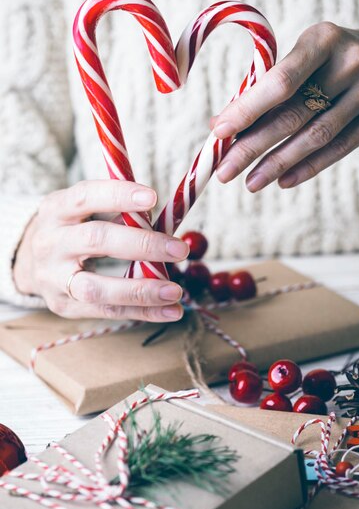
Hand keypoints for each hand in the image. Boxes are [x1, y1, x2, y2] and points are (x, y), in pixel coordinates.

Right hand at [13, 180, 188, 320]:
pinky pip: (106, 312)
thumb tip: (166, 219)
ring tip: (175, 291)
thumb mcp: (85, 210)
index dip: (118, 196)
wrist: (29, 261)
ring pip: (96, 288)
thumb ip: (120, 212)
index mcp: (57, 209)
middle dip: (142, 245)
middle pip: (95, 241)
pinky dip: (142, 312)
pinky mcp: (64, 305)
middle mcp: (51, 242)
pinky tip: (170, 310)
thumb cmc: (73, 228)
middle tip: (179, 249)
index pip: (85, 197)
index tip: (153, 197)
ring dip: (141, 290)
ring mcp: (54, 278)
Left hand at [213, 23, 358, 189]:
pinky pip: (341, 148)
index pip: (280, 81)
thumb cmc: (332, 63)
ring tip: (250, 183)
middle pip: (294, 114)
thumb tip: (220, 125)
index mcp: (323, 38)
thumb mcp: (304, 61)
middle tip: (224, 171)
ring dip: (277, 164)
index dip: (247, 109)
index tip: (218, 134)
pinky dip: (308, 167)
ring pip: (316, 136)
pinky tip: (283, 180)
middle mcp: (352, 60)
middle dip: (253, 147)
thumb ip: (264, 89)